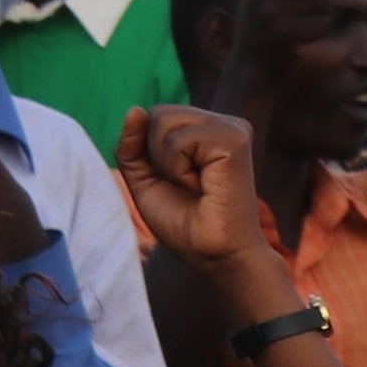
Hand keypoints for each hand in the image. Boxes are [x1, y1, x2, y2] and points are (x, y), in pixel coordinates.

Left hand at [117, 102, 281, 270]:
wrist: (215, 256)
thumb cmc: (185, 223)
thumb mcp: (145, 180)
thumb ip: (133, 146)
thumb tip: (135, 109)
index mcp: (207, 127)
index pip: (156, 115)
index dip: (150, 153)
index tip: (177, 183)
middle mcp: (223, 121)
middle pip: (158, 114)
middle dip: (157, 156)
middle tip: (188, 186)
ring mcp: (232, 127)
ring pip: (164, 122)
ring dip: (168, 164)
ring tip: (195, 186)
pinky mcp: (234, 139)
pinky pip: (178, 141)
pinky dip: (178, 170)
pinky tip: (203, 186)